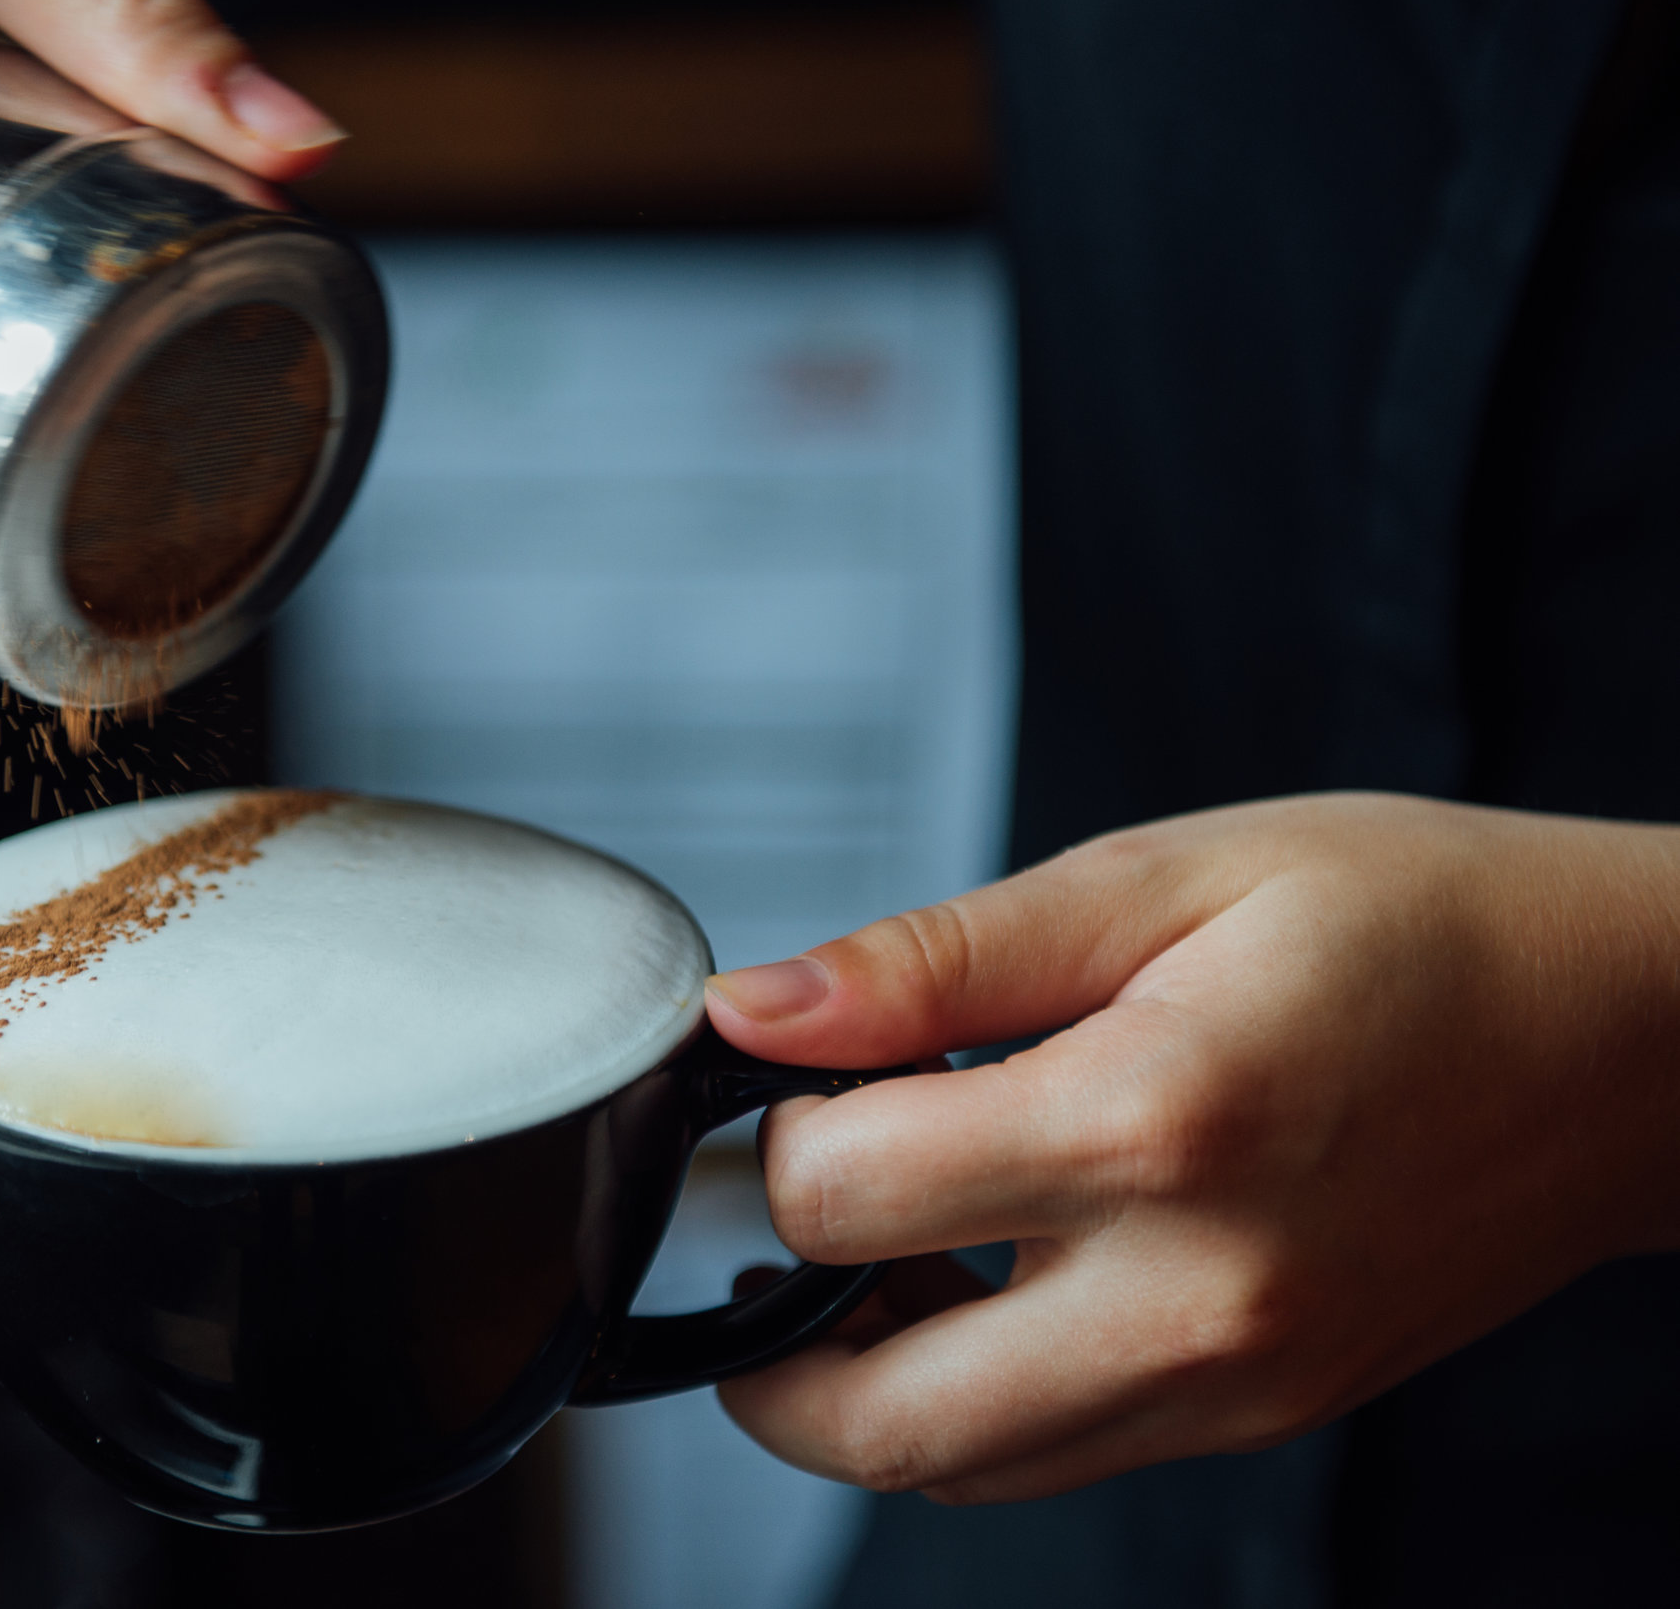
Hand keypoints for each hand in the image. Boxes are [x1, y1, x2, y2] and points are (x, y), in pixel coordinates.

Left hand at [705, 793, 1679, 1502]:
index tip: (797, 1075)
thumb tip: (755, 1013)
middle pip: (871, 1420)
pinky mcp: (1258, 1416)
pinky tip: (975, 1277)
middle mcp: (1195, 1298)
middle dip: (759, 1339)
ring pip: (953, 1470)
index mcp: (1157, 1125)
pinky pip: (1053, 1458)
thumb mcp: (1160, 876)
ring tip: (876, 1240)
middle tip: (766, 1222)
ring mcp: (1233, 1385)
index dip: (773, 1135)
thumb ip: (934, 961)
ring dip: (857, 1382)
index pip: (842, 1198)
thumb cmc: (1414, 923)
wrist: (1631, 1036)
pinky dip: (966, 1398)